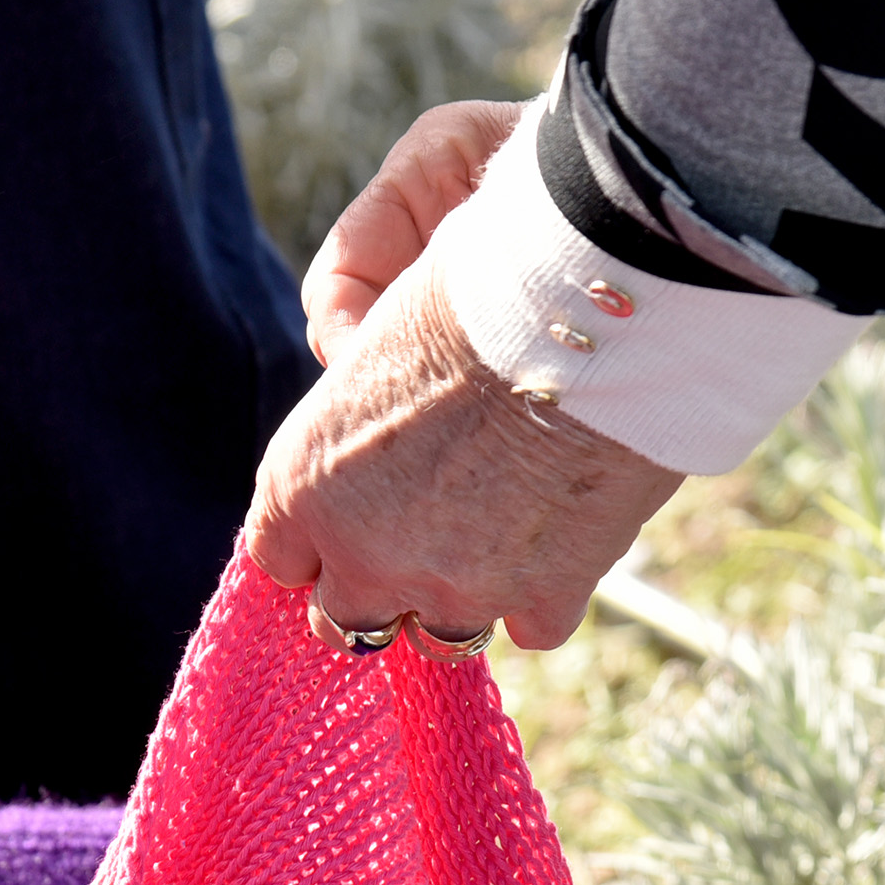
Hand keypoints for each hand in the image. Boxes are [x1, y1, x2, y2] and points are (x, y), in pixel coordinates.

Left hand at [248, 102, 682, 651]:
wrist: (606, 281)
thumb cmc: (488, 248)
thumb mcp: (380, 270)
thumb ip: (347, 324)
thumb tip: (344, 359)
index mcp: (301, 478)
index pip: (277, 556)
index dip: (319, 533)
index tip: (352, 514)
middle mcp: (361, 550)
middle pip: (345, 619)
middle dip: (378, 579)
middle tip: (425, 531)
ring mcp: (454, 585)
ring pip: (436, 637)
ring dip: (458, 594)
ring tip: (496, 537)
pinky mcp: (543, 596)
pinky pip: (529, 628)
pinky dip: (545, 590)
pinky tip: (562, 537)